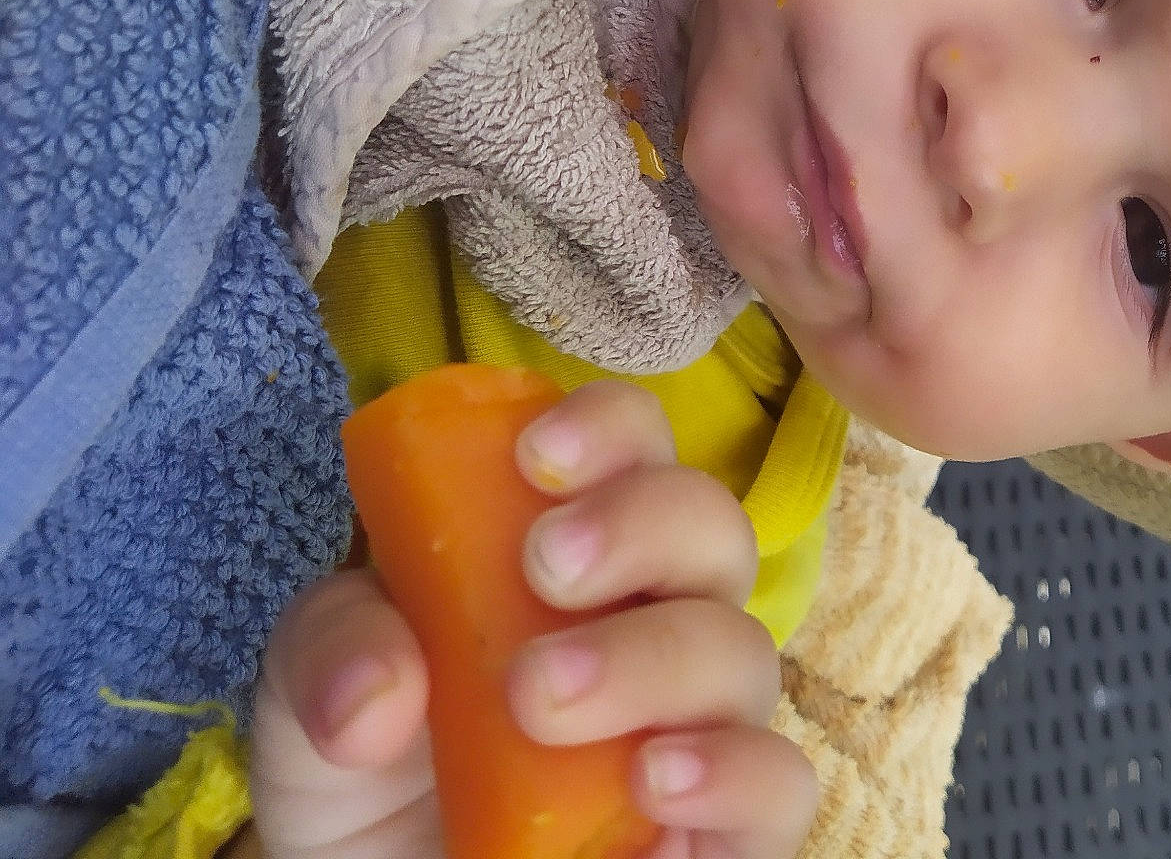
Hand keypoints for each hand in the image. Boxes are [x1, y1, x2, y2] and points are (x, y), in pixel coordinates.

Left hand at [241, 380, 819, 858]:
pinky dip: (732, 771)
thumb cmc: (370, 770)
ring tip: (541, 699)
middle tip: (544, 568)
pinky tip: (652, 780)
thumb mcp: (311, 699)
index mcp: (581, 545)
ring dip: (650, 656)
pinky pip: (781, 785)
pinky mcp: (727, 825)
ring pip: (742, 651)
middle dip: (638, 525)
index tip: (535, 456)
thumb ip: (332, 657)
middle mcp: (662, 614)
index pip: (636, 445)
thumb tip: (382, 691)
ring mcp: (703, 721)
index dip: (609, 429)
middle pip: (711, 526)